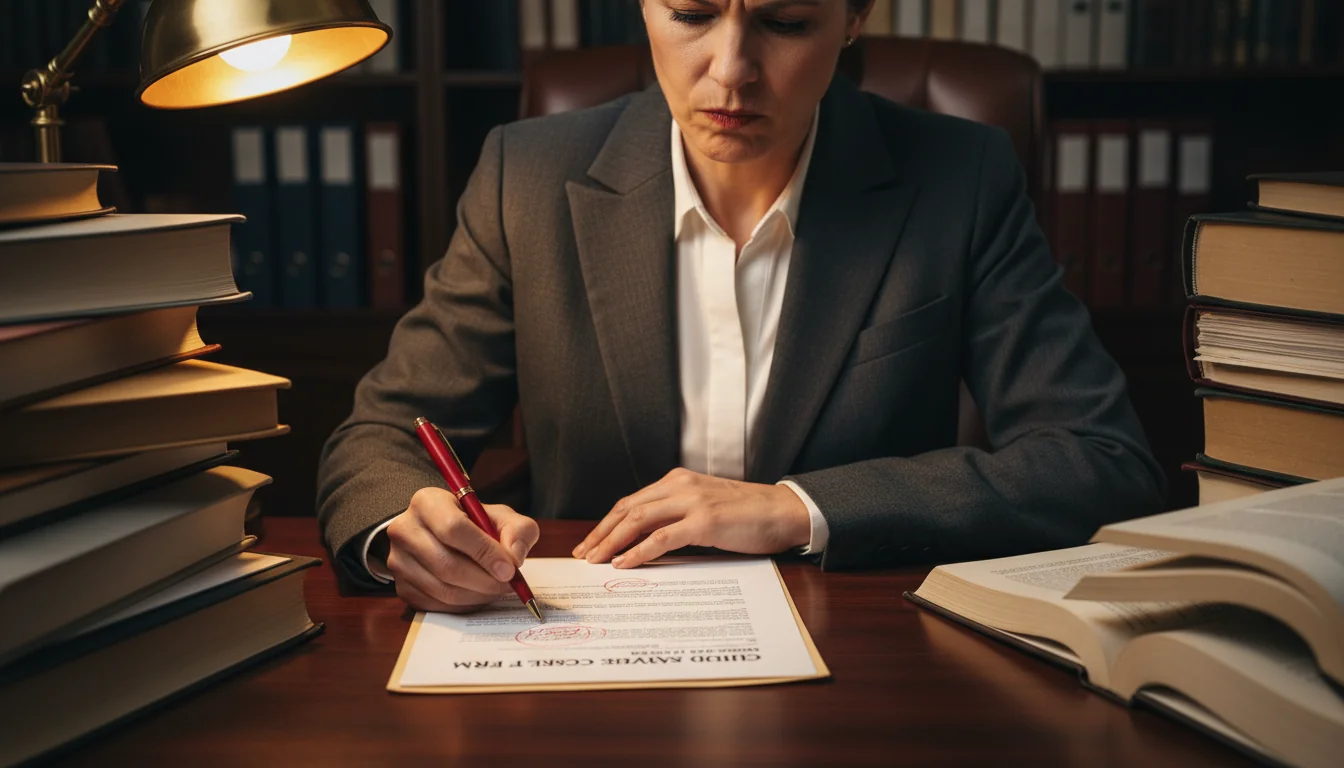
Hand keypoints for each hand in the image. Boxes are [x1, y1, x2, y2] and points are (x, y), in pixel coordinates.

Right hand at [385, 487, 539, 611]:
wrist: (443, 534)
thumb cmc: (475, 524)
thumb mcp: (500, 516)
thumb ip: (517, 530)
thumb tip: (514, 558)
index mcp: (427, 502)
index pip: (453, 529)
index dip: (484, 552)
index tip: (509, 568)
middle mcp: (405, 530)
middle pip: (446, 564)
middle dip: (484, 580)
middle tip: (508, 584)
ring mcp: (399, 561)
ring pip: (442, 589)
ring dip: (477, 595)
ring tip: (496, 588)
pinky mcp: (402, 587)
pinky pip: (436, 605)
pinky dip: (464, 605)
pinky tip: (479, 594)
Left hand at [572, 468, 810, 568]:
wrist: (786, 511)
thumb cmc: (750, 515)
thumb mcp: (707, 508)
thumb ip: (679, 516)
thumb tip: (646, 541)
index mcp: (679, 481)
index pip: (633, 501)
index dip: (607, 523)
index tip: (591, 542)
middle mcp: (681, 486)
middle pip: (628, 509)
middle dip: (601, 533)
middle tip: (583, 554)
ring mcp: (693, 502)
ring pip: (638, 520)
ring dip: (612, 542)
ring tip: (596, 561)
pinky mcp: (705, 521)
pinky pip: (662, 538)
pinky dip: (638, 551)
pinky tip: (624, 563)